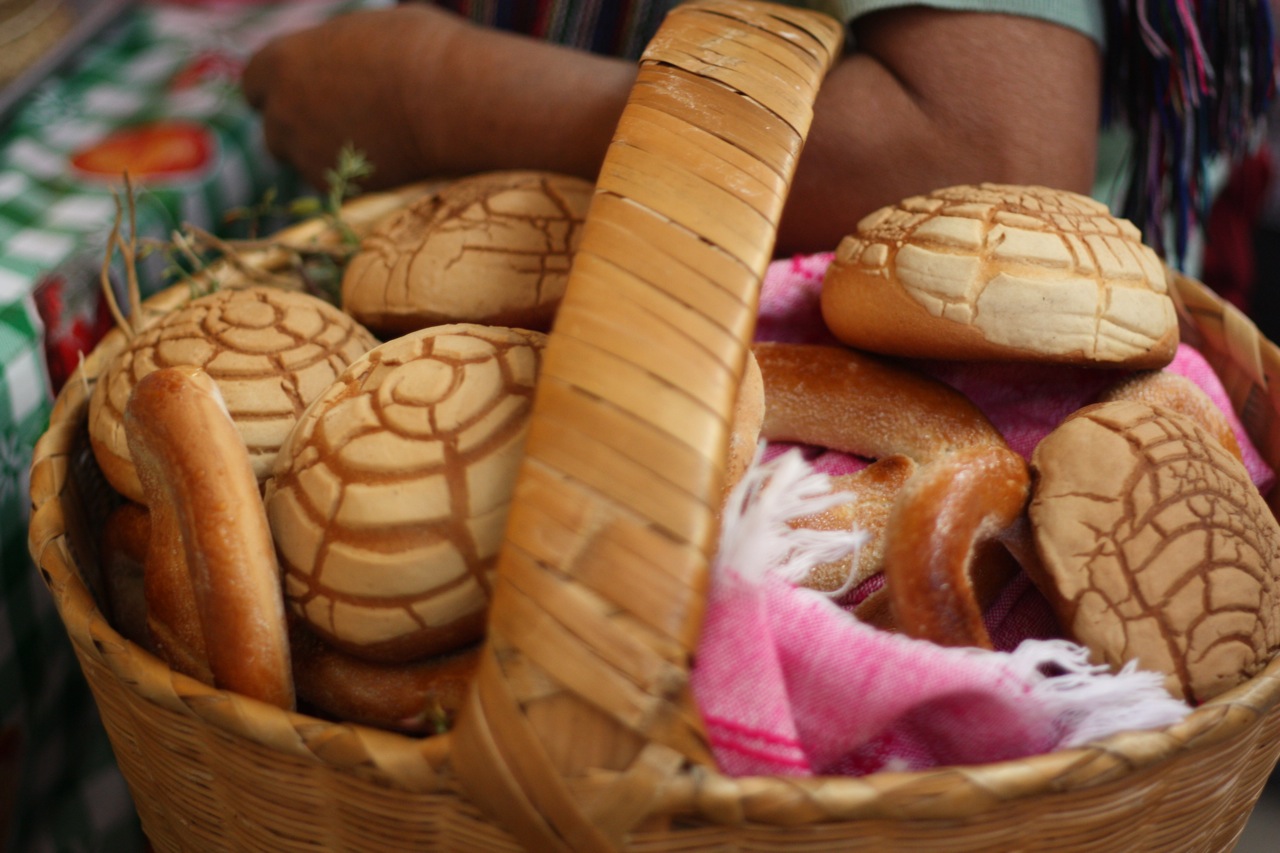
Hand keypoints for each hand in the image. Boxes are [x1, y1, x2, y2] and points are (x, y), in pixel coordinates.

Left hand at [242, 5, 633, 192]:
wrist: (455, 103)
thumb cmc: (422, 50)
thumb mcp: (372, 29)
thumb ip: (344, 49)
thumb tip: (357, 52)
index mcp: (281, 62)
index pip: (254, 82)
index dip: (280, 88)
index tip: (304, 91)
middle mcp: (284, 114)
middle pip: (274, 130)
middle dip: (300, 127)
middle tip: (341, 120)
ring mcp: (309, 158)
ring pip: (307, 163)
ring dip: (328, 155)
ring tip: (375, 140)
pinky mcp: (342, 191)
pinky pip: (339, 187)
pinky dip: (357, 179)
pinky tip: (391, 161)